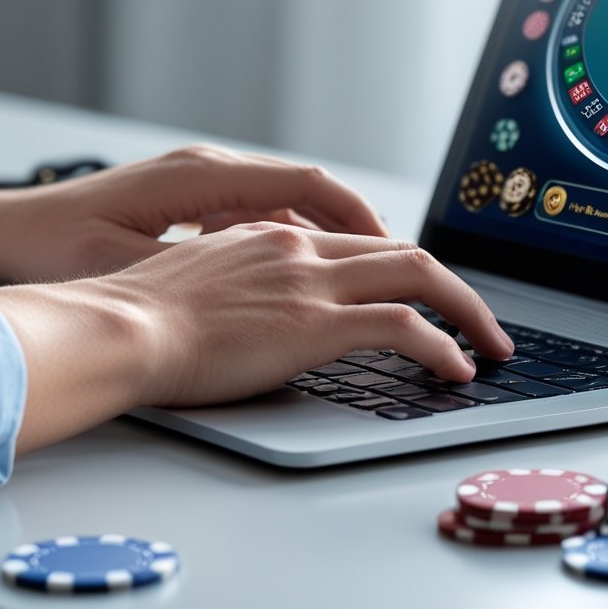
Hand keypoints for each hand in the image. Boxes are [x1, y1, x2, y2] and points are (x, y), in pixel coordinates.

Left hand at [0, 145, 392, 284]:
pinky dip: (290, 239)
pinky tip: (301, 277)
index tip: (399, 251)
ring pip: (284, 201)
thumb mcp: (126, 267)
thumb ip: (197, 274)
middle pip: (306, 188)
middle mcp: (205, 170)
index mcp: (200, 178)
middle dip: (360, 227)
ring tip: (367, 277)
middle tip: (407, 269)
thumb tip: (261, 291)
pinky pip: (256, 213)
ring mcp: (194, 182)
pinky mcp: (181, 200)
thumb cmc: (51, 248)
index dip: (359, 218)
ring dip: (327, 234)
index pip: (305, 184)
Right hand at [0, 223, 514, 451]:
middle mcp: (299, 248)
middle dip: (452, 286)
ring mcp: (311, 281)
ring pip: (420, 276)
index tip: (425, 296)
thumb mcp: (192, 286)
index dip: (402, 267)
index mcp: (269, 238)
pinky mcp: (317, 322)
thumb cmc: (135, 320)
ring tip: (490, 348)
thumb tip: (254, 307)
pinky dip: (443, 345)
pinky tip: (456, 370)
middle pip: (402, 252)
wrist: (118, 328)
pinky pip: (404, 326)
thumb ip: (234, 283)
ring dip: (466, 312)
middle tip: (479, 321)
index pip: (358, 242)